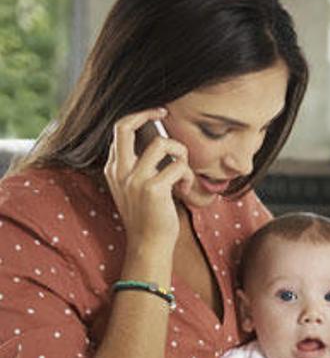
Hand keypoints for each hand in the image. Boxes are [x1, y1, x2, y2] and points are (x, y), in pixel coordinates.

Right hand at [103, 107, 194, 255]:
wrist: (149, 245)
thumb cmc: (150, 215)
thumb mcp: (137, 187)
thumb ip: (141, 165)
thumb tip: (162, 141)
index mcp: (114, 169)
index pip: (119, 130)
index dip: (139, 116)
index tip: (158, 112)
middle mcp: (119, 171)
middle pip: (125, 126)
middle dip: (148, 114)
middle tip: (166, 113)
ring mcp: (134, 179)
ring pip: (162, 143)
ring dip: (181, 154)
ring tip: (182, 172)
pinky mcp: (152, 189)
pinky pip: (178, 166)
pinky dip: (187, 175)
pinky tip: (184, 189)